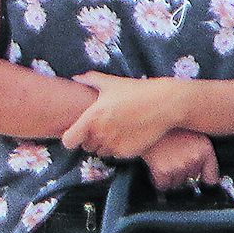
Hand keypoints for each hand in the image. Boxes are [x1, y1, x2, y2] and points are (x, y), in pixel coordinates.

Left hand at [63, 72, 192, 160]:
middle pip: (86, 147)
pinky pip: (116, 155)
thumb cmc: (136, 91)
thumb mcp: (111, 83)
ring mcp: (114, 145)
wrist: (164, 104)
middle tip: (103, 128)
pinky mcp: (127, 153)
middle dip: (91, 139)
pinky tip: (128, 135)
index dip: (71, 138)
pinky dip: (119, 148)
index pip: (69, 141)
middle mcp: (100, 134)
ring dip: (105, 145)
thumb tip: (76, 77)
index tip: (77, 134)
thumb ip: (90, 79)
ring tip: (116, 131)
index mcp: (92, 118)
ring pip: (101, 152)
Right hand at [139, 128, 218, 193]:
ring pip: (177, 184)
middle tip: (174, 158)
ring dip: (170, 176)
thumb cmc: (167, 126)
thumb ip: (201, 153)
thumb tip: (207, 177)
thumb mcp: (192, 133)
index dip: (204, 178)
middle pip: (191, 180)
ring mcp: (179, 165)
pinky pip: (162, 185)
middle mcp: (194, 158)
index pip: (211, 178)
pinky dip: (158, 180)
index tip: (200, 178)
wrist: (145, 119)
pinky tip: (157, 166)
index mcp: (205, 149)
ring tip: (165, 159)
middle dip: (183, 172)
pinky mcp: (163, 170)